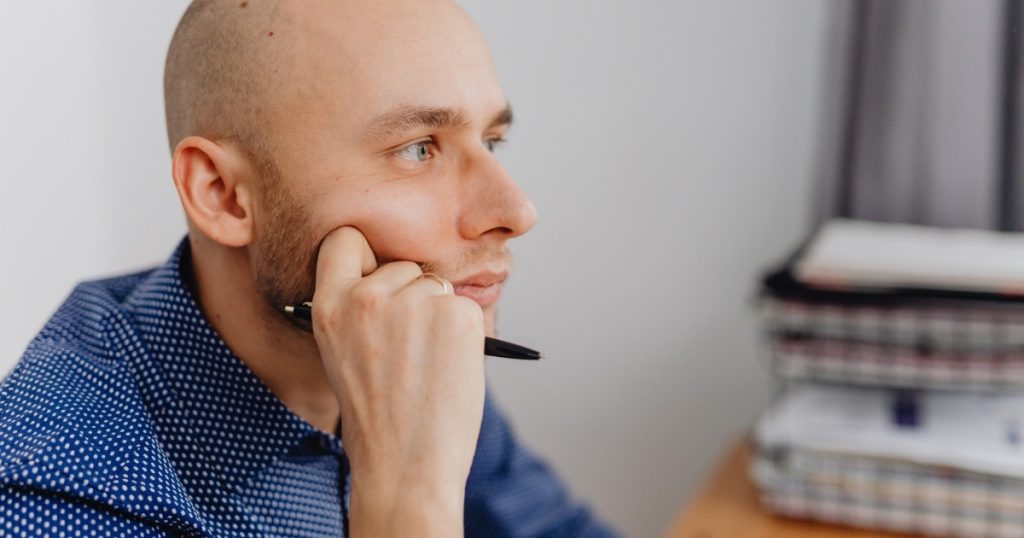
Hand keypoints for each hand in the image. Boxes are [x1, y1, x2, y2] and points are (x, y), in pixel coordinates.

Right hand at [310, 226, 485, 536]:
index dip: (365, 256)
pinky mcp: (456, 314)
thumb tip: (394, 275)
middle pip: (402, 265)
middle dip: (411, 295)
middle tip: (408, 349)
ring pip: (436, 286)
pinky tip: (447, 368)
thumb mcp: (342, 354)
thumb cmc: (377, 418)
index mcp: (329, 306)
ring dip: (438, 316)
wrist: (406, 466)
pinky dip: (463, 333)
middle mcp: (367, 297)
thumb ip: (358, 310)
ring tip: (425, 365)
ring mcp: (414, 303)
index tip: (375, 275)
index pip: (346, 239)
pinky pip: (464, 307)